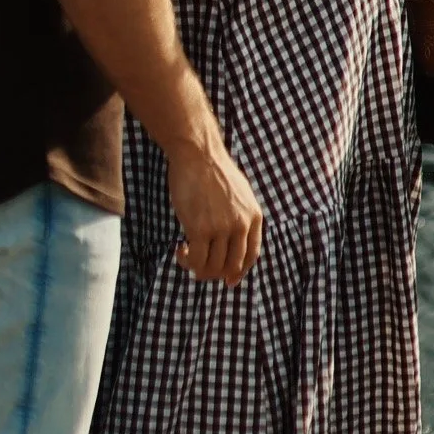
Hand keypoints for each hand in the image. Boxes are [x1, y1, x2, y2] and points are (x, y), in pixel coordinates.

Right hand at [168, 133, 263, 285]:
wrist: (198, 153)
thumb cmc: (213, 170)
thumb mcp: (240, 193)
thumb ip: (241, 216)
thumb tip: (234, 241)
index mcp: (254, 216)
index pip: (252, 255)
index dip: (240, 272)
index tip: (229, 280)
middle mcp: (241, 225)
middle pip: (232, 267)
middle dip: (216, 274)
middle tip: (200, 267)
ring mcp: (221, 228)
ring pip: (213, 268)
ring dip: (198, 269)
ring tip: (187, 255)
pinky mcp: (200, 229)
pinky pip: (195, 261)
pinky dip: (186, 262)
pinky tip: (180, 250)